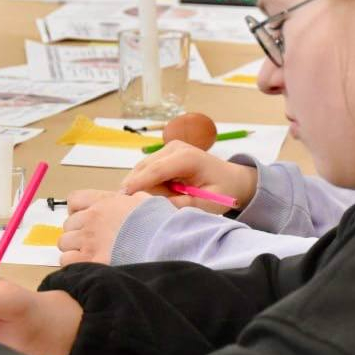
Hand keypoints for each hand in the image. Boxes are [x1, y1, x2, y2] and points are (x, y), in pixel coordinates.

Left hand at [58, 190, 152, 265]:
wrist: (162, 243)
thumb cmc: (158, 224)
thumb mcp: (147, 202)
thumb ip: (133, 200)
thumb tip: (130, 200)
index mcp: (105, 202)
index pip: (75, 199)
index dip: (77, 210)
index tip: (84, 219)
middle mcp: (93, 219)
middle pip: (69, 224)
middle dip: (77, 233)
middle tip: (91, 242)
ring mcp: (89, 239)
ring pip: (64, 243)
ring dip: (74, 249)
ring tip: (89, 256)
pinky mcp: (89, 260)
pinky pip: (67, 260)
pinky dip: (74, 264)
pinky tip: (87, 266)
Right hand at [121, 141, 258, 214]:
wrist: (232, 179)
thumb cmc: (223, 191)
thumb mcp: (206, 204)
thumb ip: (180, 205)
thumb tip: (154, 207)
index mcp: (188, 158)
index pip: (156, 170)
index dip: (137, 184)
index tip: (122, 198)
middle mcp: (175, 148)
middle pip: (144, 169)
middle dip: (144, 189)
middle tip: (160, 205)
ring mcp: (168, 149)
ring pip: (142, 170)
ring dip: (147, 187)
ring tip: (169, 198)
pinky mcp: (163, 154)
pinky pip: (146, 171)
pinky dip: (149, 184)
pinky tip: (164, 192)